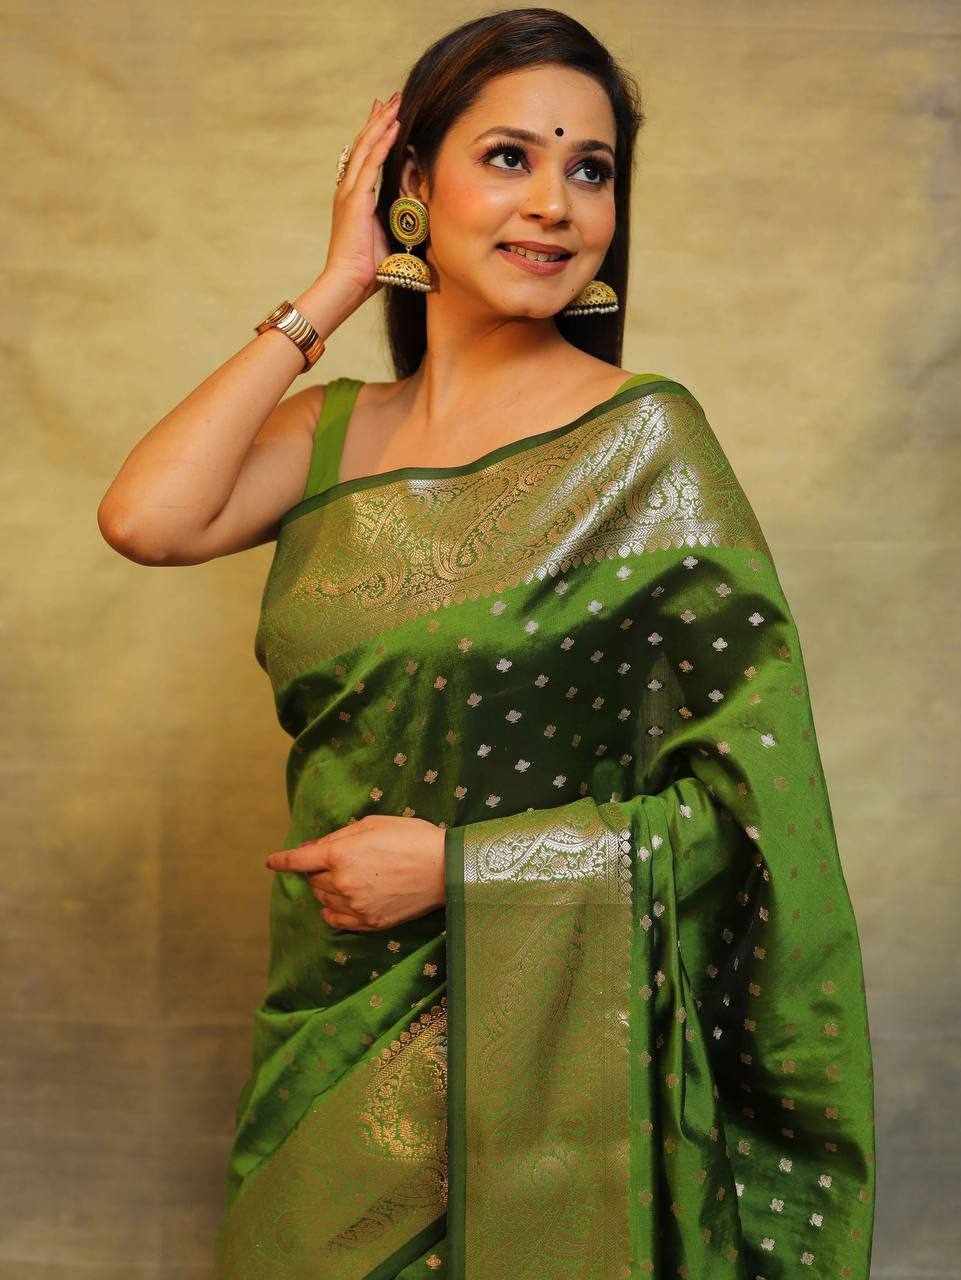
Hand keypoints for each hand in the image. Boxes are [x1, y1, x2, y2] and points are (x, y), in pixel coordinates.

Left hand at [263, 813, 445, 931]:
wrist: (445, 867)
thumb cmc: (411, 837)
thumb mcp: (373, 824)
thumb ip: (338, 836)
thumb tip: (311, 849)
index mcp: (341, 853)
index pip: (299, 860)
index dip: (282, 860)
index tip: (271, 861)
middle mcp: (342, 881)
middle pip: (313, 880)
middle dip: (317, 870)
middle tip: (337, 861)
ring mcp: (355, 904)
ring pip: (324, 899)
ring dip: (326, 889)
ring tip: (346, 879)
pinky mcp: (369, 922)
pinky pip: (337, 920)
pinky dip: (332, 912)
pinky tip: (338, 905)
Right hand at [320, 91, 401, 308]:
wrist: (348, 283)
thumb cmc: (368, 271)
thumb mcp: (388, 240)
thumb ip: (399, 225)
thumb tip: (421, 222)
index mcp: (354, 199)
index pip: (365, 158)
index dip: (375, 135)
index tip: (386, 116)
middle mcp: (348, 190)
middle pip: (363, 145)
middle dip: (378, 120)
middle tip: (391, 98)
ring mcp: (350, 193)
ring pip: (366, 148)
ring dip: (381, 123)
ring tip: (394, 102)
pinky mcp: (355, 200)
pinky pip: (371, 163)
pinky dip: (382, 143)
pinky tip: (393, 126)